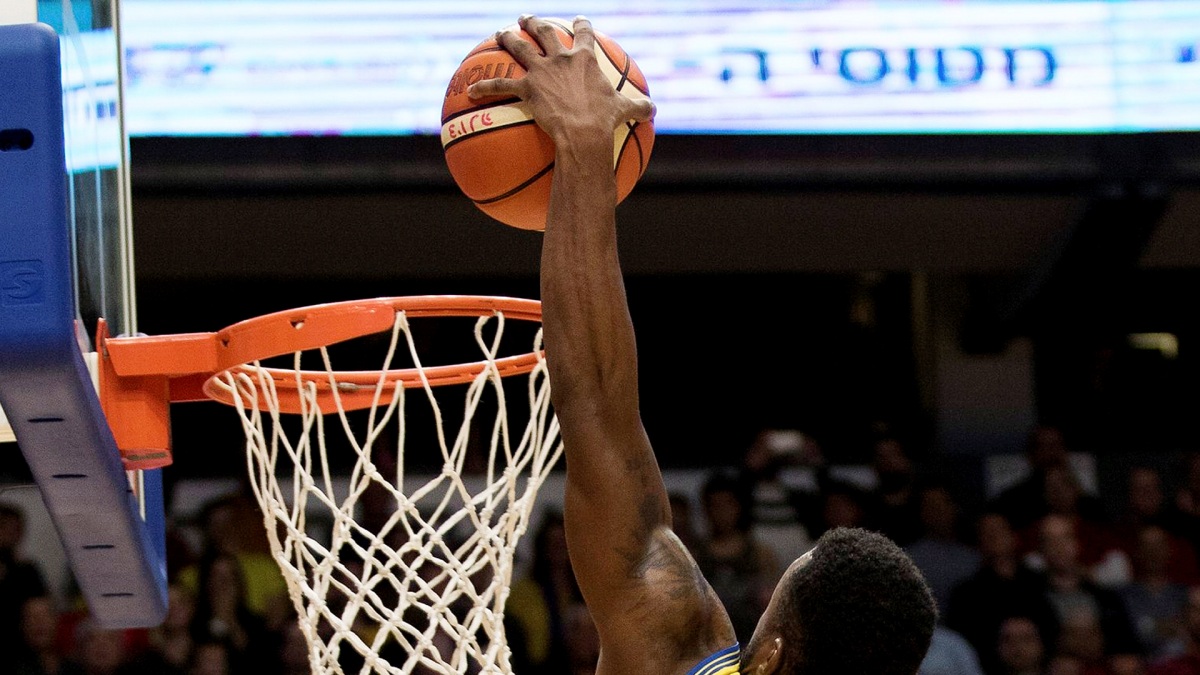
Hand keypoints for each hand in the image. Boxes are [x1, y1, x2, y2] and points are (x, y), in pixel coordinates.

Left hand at [468, 15, 653, 147]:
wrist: (584, 131)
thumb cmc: (605, 122)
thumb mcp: (626, 112)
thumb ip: (638, 107)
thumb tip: (652, 111)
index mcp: (586, 59)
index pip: (585, 33)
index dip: (582, 24)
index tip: (578, 20)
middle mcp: (561, 58)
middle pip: (545, 32)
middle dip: (535, 22)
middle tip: (526, 18)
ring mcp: (541, 71)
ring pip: (519, 48)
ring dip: (507, 38)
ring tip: (499, 33)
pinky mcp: (526, 89)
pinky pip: (500, 87)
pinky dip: (484, 87)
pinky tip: (470, 90)